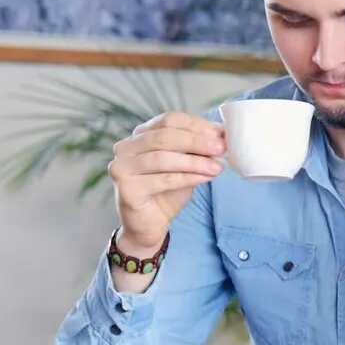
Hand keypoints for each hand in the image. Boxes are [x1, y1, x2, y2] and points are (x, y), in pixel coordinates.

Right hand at [109, 111, 225, 251]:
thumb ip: (196, 149)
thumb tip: (222, 135)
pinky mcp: (127, 188)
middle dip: (197, 142)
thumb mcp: (185, 165)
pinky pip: (162, 180)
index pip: (169, 120)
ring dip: (194, 162)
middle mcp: (126, 147)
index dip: (196, 125)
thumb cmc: (167, 192)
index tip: (219, 133)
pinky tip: (205, 178)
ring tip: (217, 167)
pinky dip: (187, 178)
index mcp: (140, 135)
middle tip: (220, 148)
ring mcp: (122, 167)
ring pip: (163, 158)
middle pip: (165, 137)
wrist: (150, 224)